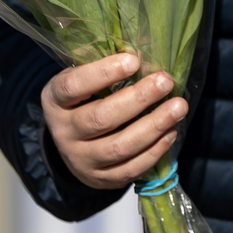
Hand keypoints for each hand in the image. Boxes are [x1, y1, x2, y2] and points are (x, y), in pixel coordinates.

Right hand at [41, 53, 187, 189]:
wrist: (72, 143)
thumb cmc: (85, 100)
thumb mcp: (83, 81)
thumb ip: (104, 70)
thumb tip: (145, 53)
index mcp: (54, 100)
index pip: (73, 86)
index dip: (103, 73)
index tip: (134, 61)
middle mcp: (64, 132)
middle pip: (101, 118)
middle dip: (138, 99)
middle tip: (165, 81)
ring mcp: (80, 159)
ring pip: (118, 147)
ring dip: (153, 126)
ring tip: (178, 106)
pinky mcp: (100, 179)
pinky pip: (130, 169)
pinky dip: (155, 150)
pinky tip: (171, 131)